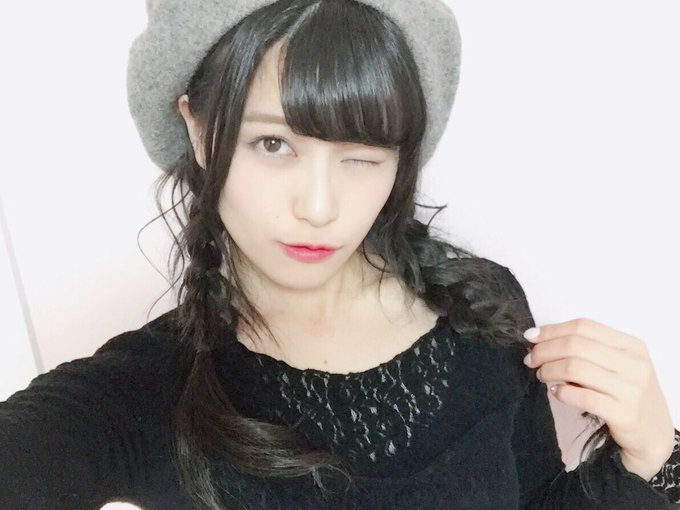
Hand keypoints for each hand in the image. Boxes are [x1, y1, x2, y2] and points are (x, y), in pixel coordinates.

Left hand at [523, 318, 674, 479]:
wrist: (653, 434)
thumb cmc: (626, 393)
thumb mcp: (616, 364)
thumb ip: (586, 349)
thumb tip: (539, 338)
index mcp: (631, 345)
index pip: (584, 327)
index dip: (552, 330)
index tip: (530, 337)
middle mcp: (634, 364)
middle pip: (576, 345)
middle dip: (544, 350)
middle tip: (530, 360)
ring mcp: (631, 390)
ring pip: (575, 368)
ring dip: (549, 370)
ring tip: (542, 375)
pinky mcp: (624, 414)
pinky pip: (582, 397)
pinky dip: (562, 392)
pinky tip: (555, 392)